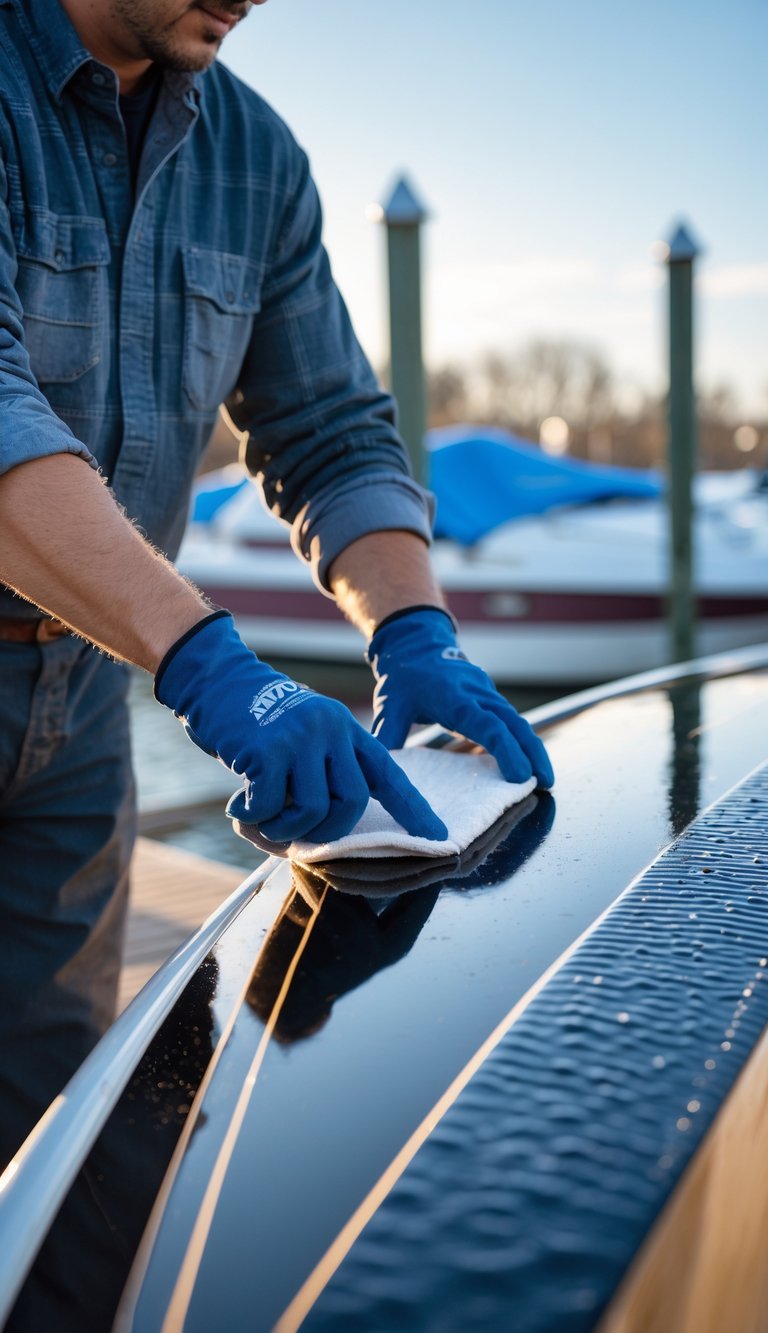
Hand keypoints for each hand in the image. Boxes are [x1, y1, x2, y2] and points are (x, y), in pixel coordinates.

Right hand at [154, 611, 447, 843]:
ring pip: (314, 810)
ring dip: (285, 829)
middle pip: (352, 802)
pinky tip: (238, 808)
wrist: (215, 679)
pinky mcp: (268, 749)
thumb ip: (320, 771)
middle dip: (326, 832)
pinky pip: (271, 806)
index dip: (412, 808)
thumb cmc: (256, 720)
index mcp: (345, 728)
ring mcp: (301, 737)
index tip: (437, 837)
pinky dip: (252, 818)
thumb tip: (322, 831)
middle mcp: (331, 729)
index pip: (388, 772)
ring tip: (262, 821)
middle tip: (294, 835)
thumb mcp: (303, 732)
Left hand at [366, 607, 553, 787]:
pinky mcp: (490, 699)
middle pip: (514, 724)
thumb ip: (387, 738)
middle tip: (546, 783)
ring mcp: (487, 695)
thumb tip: (378, 774)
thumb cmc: (403, 676)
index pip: (487, 724)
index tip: (520, 774)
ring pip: (518, 722)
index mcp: (455, 697)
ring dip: (534, 749)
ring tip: (546, 779)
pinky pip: (512, 721)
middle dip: (532, 753)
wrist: (416, 642)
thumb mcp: (390, 705)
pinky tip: (531, 764)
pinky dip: (524, 741)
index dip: (506, 750)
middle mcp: (478, 694)